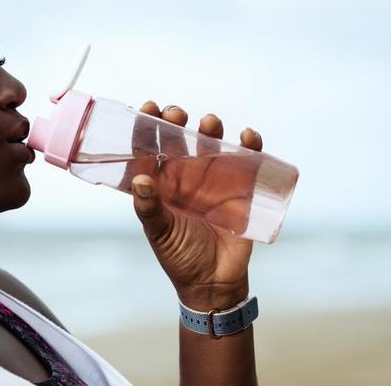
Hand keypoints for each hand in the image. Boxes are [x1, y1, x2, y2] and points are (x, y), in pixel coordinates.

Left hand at [128, 102, 263, 309]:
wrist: (214, 283)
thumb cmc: (180, 257)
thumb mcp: (160, 233)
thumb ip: (149, 208)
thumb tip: (140, 180)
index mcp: (160, 183)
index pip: (150, 148)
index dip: (146, 126)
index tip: (148, 107)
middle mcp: (185, 175)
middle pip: (180, 139)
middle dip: (176, 122)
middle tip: (176, 114)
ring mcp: (214, 179)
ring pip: (212, 143)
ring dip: (211, 128)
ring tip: (209, 122)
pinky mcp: (241, 188)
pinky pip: (248, 159)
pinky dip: (250, 144)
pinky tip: (247, 136)